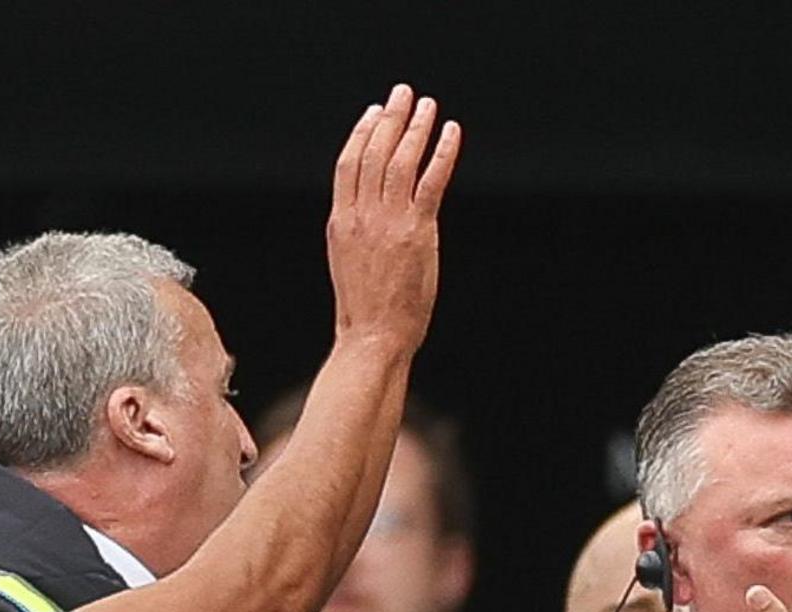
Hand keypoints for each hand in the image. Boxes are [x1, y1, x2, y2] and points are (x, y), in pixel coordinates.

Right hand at [324, 86, 460, 357]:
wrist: (372, 338)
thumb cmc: (365, 312)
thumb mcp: (349, 263)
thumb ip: (358, 232)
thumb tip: (369, 216)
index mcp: (341, 222)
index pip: (348, 164)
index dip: (362, 133)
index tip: (374, 113)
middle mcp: (362, 216)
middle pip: (374, 152)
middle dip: (389, 118)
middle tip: (403, 93)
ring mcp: (388, 222)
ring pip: (400, 160)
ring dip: (415, 127)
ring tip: (427, 105)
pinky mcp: (416, 232)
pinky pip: (431, 181)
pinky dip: (441, 152)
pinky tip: (450, 132)